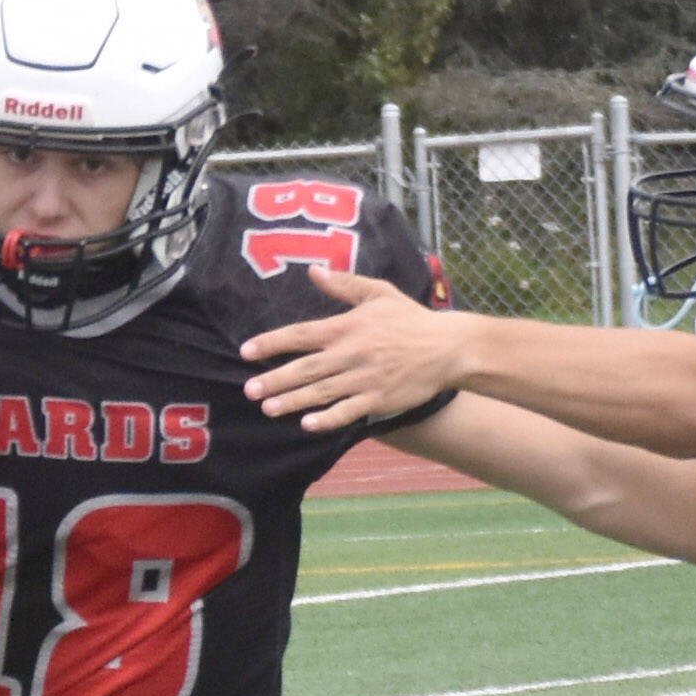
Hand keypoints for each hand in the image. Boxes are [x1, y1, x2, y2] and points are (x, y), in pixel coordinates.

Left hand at [240, 265, 460, 430]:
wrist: (448, 347)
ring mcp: (365, 378)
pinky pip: (348, 411)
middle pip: (306, 368)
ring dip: (293, 401)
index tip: (247, 351)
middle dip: (275, 379)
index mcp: (348, 326)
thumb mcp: (379, 293)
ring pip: (321, 391)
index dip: (272, 343)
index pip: (301, 334)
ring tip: (268, 409)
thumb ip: (344, 284)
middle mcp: (351, 353)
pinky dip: (328, 419)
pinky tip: (308, 425)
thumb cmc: (411, 319)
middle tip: (250, 391)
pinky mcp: (379, 398)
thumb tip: (314, 271)